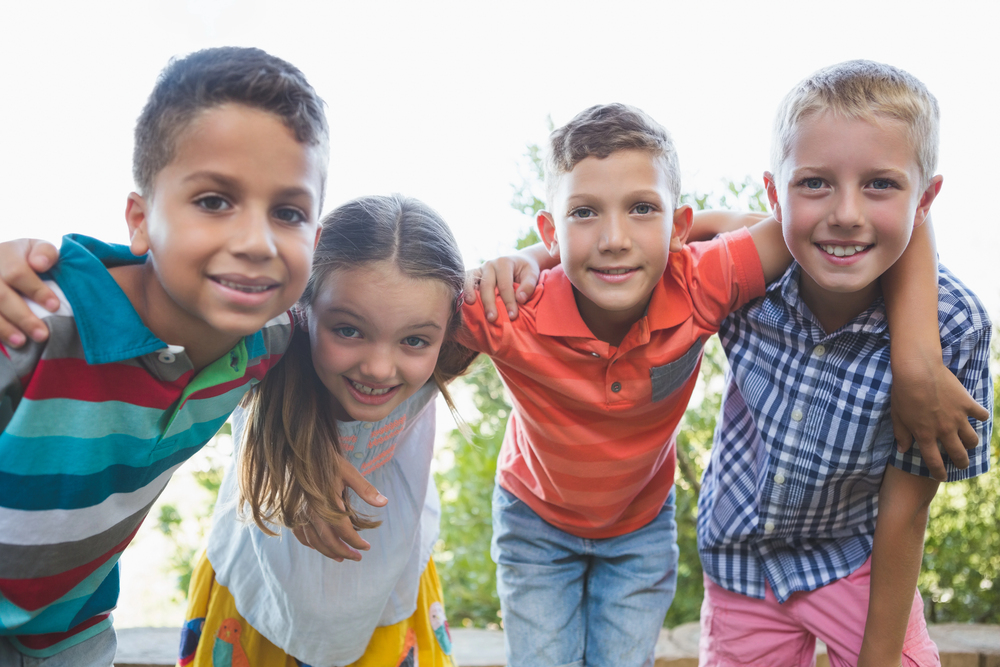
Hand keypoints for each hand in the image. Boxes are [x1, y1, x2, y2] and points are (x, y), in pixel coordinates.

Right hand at [0, 239, 60, 346]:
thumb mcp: (36, 248)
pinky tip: (4, 343)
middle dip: (22, 317)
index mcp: (4, 255)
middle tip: (42, 334)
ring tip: (22, 342)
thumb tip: (39, 264)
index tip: (54, 306)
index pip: (17, 273)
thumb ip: (45, 252)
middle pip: (1, 296)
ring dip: (4, 328)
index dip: (36, 290)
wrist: (0, 261)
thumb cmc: (25, 257)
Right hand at [291, 456, 387, 561]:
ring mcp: (302, 513)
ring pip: (314, 541)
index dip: (356, 542)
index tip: (366, 547)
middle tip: (357, 558)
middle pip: (329, 540)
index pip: (344, 531)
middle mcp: (313, 512)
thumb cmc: (328, 462)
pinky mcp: (294, 512)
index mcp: (328, 504)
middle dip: (344, 552)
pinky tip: (318, 547)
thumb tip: (384, 502)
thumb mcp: (349, 472)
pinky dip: (310, 543)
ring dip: (328, 552)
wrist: (302, 453)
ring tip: (341, 558)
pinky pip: (300, 534)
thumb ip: (365, 489)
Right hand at [463, 252, 541, 322]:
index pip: (505, 285)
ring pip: (472, 281)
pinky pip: (466, 281)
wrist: (519, 261)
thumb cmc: (526, 270)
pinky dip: (464, 290)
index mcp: (504, 263)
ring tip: (473, 307)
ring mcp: (480, 269)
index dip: (508, 301)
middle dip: (490, 303)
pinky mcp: (474, 275)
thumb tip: (520, 299)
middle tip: (493, 319)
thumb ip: (528, 286)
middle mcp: (490, 265)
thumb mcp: (532, 274)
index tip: (513, 316)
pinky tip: (465, 301)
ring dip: (471, 294)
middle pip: (487, 285)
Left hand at [890, 358, 988, 481]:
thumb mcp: (897, 416)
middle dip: (961, 463)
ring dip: (971, 444)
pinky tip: (978, 416)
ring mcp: (957, 418)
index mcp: (925, 436)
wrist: (917, 371)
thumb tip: (902, 450)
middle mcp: (944, 431)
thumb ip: (901, 435)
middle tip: (962, 464)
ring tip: (968, 443)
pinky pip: (981, 414)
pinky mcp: (967, 403)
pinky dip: (981, 416)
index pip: (934, 462)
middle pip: (958, 455)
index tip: (942, 477)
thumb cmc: (902, 393)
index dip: (939, 472)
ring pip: (972, 439)